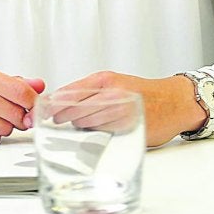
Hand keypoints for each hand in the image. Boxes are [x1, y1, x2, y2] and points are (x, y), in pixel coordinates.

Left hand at [23, 72, 205, 147]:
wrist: (173, 101)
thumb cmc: (143, 93)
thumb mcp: (114, 83)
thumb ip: (91, 91)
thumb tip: (63, 103)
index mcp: (104, 79)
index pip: (69, 91)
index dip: (52, 103)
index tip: (40, 110)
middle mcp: (110, 92)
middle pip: (73, 108)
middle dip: (60, 117)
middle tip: (51, 122)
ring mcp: (118, 110)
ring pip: (85, 121)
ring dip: (76, 126)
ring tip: (72, 127)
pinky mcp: (127, 126)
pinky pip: (101, 132)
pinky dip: (93, 133)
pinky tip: (93, 132)